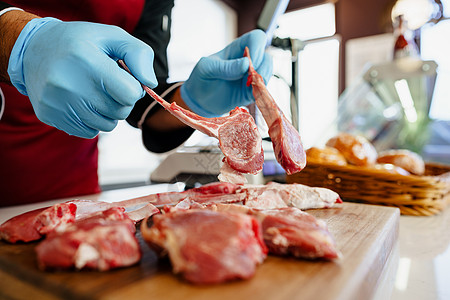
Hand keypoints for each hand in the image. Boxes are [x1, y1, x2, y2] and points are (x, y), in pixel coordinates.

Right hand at [8, 17, 156, 137]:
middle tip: (108, 84)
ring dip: (107, 112)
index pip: (129, 94)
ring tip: (94, 92)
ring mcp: (57, 103)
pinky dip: (92, 120)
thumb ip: (139, 55)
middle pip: (119, 112)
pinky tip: (81, 101)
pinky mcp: (50, 116)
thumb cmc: (81, 43)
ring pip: (106, 125)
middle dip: (121, 100)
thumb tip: (149, 83)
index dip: (133, 88)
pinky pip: (89, 132)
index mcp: (87, 60)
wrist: (32, 49)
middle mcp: (68, 84)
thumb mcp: (112, 36)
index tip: (124, 78)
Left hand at [180, 29, 272, 116]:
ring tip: (246, 86)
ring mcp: (250, 76)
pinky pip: (263, 89)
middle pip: (267, 56)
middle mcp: (247, 61)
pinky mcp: (251, 91)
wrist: (199, 100)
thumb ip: (225, 66)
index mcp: (237, 49)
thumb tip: (246, 64)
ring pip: (268, 73)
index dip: (257, 47)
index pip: (256, 38)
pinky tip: (247, 94)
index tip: (249, 61)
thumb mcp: (207, 68)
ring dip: (261, 79)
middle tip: (247, 77)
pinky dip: (259, 91)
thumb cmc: (201, 79)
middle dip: (261, 67)